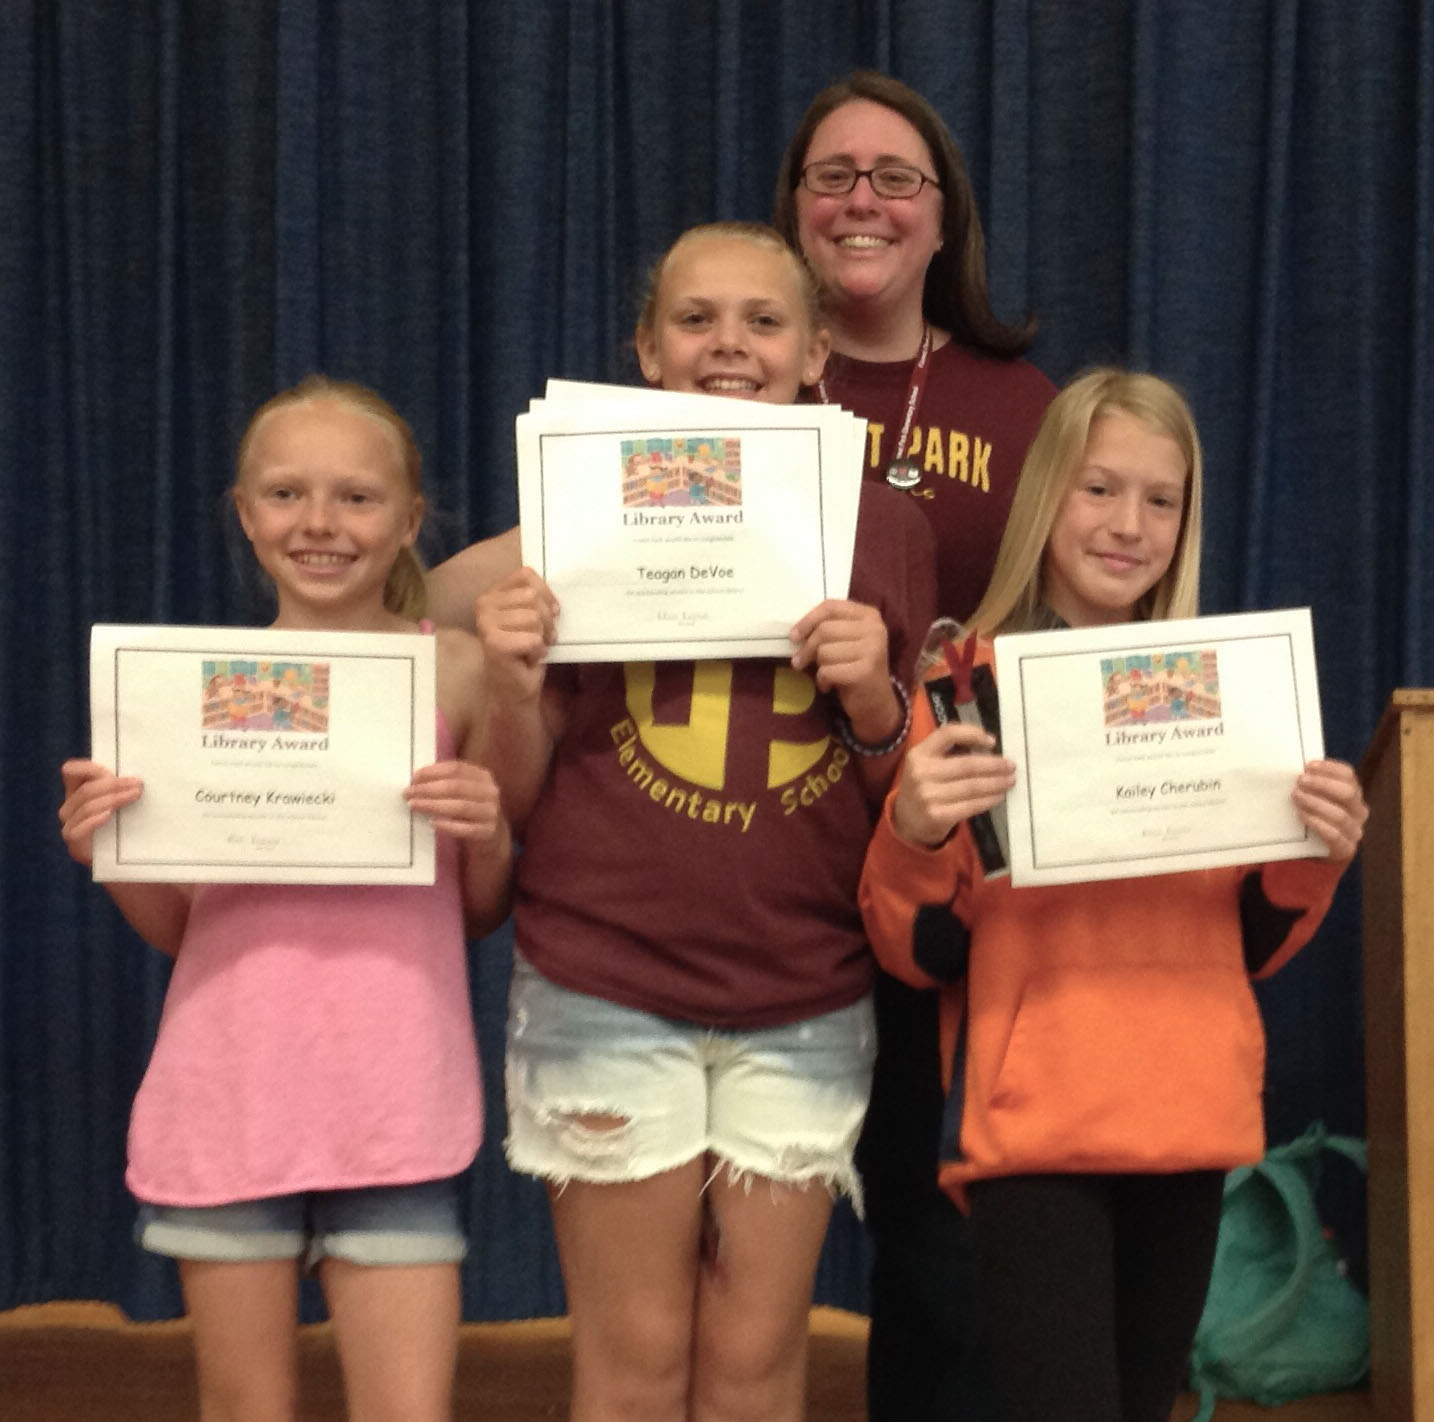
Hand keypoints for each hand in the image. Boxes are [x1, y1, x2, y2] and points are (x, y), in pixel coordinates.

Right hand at [58, 759, 141, 865]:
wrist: (133, 865)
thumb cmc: (134, 830)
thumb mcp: (131, 805)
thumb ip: (128, 789)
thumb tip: (143, 774)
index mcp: (80, 793)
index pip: (72, 772)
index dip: (89, 767)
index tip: (115, 770)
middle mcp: (71, 809)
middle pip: (85, 790)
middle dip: (112, 784)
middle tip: (139, 784)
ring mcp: (71, 828)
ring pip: (85, 807)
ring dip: (112, 798)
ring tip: (135, 795)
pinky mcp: (76, 847)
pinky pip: (78, 831)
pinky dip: (93, 820)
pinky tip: (108, 815)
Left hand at [404, 760, 504, 842]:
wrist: (492, 835)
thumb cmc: (470, 809)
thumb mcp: (464, 791)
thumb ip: (446, 782)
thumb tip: (416, 781)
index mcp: (482, 776)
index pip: (456, 768)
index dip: (432, 771)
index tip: (413, 778)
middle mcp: (490, 791)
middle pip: (456, 787)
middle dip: (428, 789)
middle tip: (407, 793)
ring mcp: (491, 812)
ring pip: (460, 807)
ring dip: (433, 805)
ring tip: (414, 805)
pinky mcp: (488, 832)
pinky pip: (466, 829)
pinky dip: (448, 825)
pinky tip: (433, 823)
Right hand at [475, 567, 558, 702]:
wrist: (513, 688)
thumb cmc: (524, 651)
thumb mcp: (532, 616)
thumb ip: (537, 598)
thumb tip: (554, 599)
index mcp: (492, 593)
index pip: (526, 575)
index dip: (545, 594)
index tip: (550, 613)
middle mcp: (483, 604)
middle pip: (532, 597)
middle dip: (546, 621)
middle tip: (539, 638)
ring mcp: (486, 623)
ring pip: (534, 618)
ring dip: (541, 638)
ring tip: (532, 649)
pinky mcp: (494, 643)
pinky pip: (533, 639)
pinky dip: (537, 652)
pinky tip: (527, 659)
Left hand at [790, 599, 894, 740]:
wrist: (876, 703)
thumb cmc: (855, 668)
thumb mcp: (846, 641)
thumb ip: (828, 628)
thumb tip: (796, 633)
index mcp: (869, 615)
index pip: (830, 607)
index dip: (807, 620)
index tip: (794, 636)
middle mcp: (875, 628)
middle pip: (824, 629)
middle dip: (807, 648)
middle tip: (800, 661)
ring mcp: (873, 649)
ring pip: (824, 651)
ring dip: (818, 666)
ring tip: (825, 674)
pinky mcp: (866, 670)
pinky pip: (827, 670)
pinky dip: (822, 680)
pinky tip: (829, 685)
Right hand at [891, 722, 1015, 847]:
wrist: (906, 822)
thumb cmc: (924, 787)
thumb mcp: (926, 764)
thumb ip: (948, 752)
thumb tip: (988, 747)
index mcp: (919, 754)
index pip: (948, 734)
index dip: (972, 734)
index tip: (992, 742)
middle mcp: (921, 773)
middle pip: (967, 764)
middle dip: (994, 765)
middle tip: (1011, 766)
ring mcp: (928, 796)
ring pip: (972, 786)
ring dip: (996, 783)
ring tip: (1009, 781)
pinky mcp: (938, 815)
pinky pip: (971, 805)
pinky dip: (988, 800)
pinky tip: (998, 796)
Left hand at [1291, 759, 1367, 861]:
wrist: (1318, 851)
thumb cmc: (1314, 817)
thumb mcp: (1316, 798)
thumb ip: (1311, 785)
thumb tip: (1296, 769)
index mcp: (1353, 794)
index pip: (1348, 775)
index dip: (1329, 768)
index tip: (1308, 765)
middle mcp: (1358, 811)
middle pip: (1348, 793)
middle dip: (1322, 784)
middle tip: (1300, 780)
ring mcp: (1354, 831)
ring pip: (1340, 815)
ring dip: (1315, 803)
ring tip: (1296, 796)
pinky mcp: (1345, 848)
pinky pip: (1334, 835)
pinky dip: (1316, 822)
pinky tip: (1301, 815)